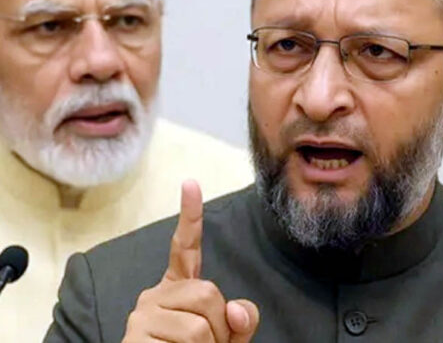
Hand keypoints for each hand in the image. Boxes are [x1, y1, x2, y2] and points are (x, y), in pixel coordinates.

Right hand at [122, 180, 259, 341]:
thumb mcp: (227, 340)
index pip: (185, 248)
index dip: (190, 215)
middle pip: (208, 293)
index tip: (191, 182)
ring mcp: (142, 316)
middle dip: (219, 326)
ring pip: (200, 323)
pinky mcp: (135, 338)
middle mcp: (155, 296)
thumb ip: (240, 321)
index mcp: (178, 290)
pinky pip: (185, 340)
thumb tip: (236, 310)